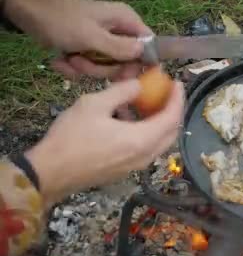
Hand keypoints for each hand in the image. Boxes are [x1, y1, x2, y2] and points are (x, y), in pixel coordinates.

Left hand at [4, 0, 151, 78]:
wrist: (26, 12)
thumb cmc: (60, 20)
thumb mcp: (91, 36)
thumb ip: (119, 48)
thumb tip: (145, 55)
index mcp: (125, 21)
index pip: (149, 45)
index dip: (141, 63)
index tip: (125, 76)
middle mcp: (118, 31)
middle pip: (127, 62)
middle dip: (103, 68)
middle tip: (83, 63)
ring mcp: (102, 41)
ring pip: (107, 67)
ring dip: (86, 68)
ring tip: (69, 59)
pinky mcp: (88, 50)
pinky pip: (91, 67)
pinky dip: (75, 67)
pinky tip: (62, 60)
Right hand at [24, 80, 184, 203]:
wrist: (51, 172)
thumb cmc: (71, 137)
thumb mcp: (95, 104)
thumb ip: (122, 92)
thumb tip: (139, 85)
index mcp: (142, 140)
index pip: (172, 118)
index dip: (178, 99)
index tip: (177, 83)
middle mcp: (146, 156)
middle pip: (171, 132)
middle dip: (172, 111)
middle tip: (167, 93)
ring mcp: (137, 166)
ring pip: (159, 142)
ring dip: (159, 122)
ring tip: (148, 103)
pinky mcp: (126, 170)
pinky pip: (146, 149)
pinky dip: (147, 132)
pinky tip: (128, 119)